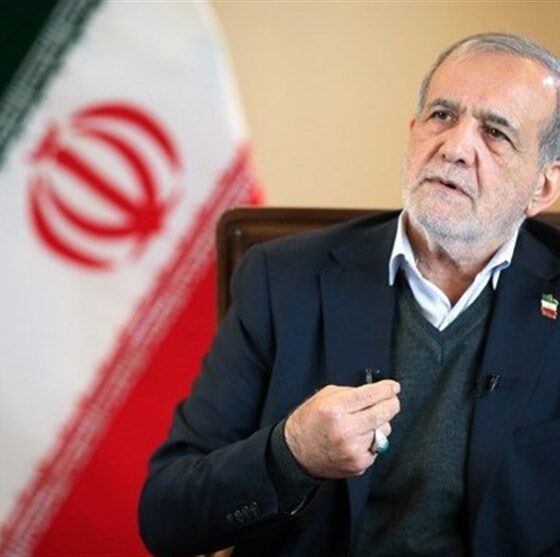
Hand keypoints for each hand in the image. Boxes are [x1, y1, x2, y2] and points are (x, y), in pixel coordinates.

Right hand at [284, 380, 400, 478]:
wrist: (297, 452)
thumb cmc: (310, 422)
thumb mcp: (324, 397)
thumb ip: (350, 393)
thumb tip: (376, 393)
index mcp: (335, 409)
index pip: (370, 395)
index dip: (386, 389)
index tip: (393, 388)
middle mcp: (345, 429)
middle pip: (383, 414)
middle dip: (391, 404)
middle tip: (391, 400)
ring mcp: (352, 448)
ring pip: (384, 431)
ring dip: (380, 424)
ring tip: (363, 424)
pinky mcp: (358, 464)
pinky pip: (378, 448)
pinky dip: (372, 441)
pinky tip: (358, 439)